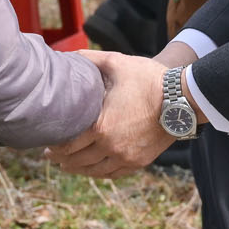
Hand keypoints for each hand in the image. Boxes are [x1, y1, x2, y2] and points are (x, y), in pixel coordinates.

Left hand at [48, 50, 175, 177]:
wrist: (182, 99)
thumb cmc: (148, 79)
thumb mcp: (116, 63)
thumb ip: (89, 60)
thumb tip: (67, 54)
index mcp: (100, 126)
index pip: (67, 145)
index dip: (53, 146)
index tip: (46, 143)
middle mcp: (111, 146)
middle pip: (76, 161)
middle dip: (61, 159)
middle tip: (51, 155)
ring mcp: (126, 157)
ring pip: (93, 171)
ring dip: (77, 169)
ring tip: (67, 165)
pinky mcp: (139, 162)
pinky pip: (112, 174)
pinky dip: (98, 173)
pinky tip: (91, 169)